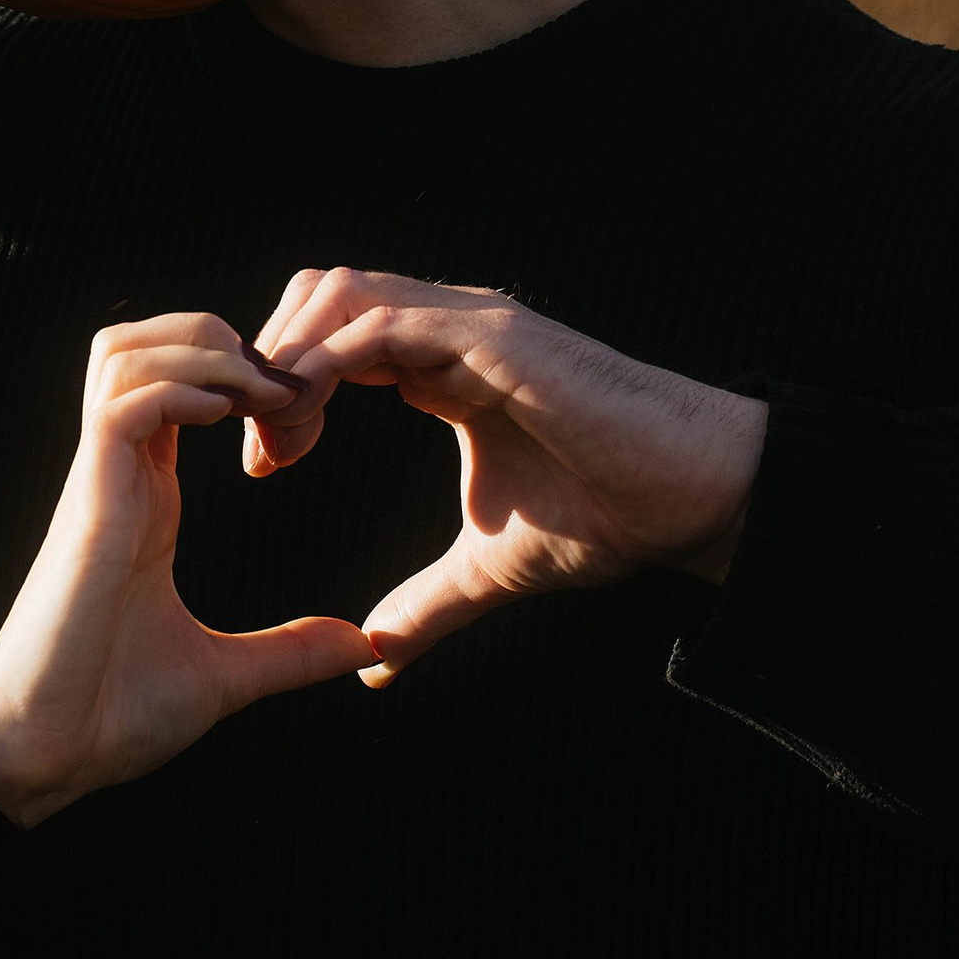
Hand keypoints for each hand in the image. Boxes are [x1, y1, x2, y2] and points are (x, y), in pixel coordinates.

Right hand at [0, 315, 370, 823]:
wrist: (47, 755)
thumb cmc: (111, 714)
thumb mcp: (225, 676)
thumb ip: (290, 651)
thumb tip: (361, 645)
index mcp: (145, 499)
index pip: (175, 385)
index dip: (236, 372)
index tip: (300, 411)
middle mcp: (117, 476)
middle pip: (142, 341)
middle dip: (216, 335)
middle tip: (283, 384)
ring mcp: (98, 483)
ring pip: (126, 352)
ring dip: (200, 351)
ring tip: (260, 392)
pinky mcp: (88, 502)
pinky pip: (124, 403)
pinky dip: (181, 389)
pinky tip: (229, 418)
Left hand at [243, 268, 765, 681]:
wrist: (694, 499)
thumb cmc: (611, 514)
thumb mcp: (489, 568)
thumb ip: (426, 605)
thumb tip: (375, 664)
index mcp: (441, 364)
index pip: (328, 341)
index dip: (283, 394)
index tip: (265, 467)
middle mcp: (448, 328)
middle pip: (316, 299)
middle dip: (271, 364)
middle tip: (264, 451)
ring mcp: (470, 323)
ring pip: (339, 293)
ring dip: (290, 357)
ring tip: (278, 435)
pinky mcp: (494, 335)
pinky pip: (382, 321)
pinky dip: (327, 358)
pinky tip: (305, 416)